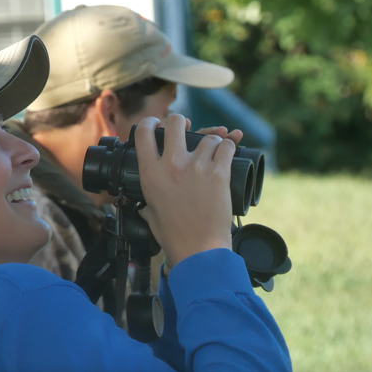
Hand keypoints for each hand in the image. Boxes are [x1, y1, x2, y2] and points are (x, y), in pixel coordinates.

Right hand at [135, 115, 234, 269]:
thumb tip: (143, 200)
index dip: (150, 123)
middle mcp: (171, 165)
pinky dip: (228, 149)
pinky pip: (226, 147)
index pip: (143, 132)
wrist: (198, 249)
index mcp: (150, 173)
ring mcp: (196, 167)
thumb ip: (147, 198)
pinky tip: (227, 154)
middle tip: (186, 128)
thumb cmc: (173, 234)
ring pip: (207, 137)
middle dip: (181, 122)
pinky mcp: (218, 173)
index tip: (157, 124)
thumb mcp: (149, 211)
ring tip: (211, 154)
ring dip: (211, 142)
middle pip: (175, 122)